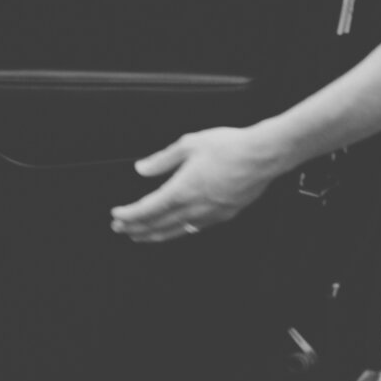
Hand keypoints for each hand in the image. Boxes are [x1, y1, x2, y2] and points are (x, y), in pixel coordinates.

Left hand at [109, 125, 286, 243]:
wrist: (263, 155)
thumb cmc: (230, 147)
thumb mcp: (190, 144)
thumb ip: (162, 159)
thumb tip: (142, 168)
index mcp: (182, 189)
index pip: (147, 210)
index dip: (129, 216)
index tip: (116, 216)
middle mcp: (194, 207)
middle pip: (157, 225)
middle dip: (136, 229)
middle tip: (120, 230)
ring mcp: (210, 214)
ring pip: (175, 231)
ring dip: (154, 235)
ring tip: (140, 236)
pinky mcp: (224, 215)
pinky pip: (195, 229)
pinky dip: (178, 231)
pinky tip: (174, 230)